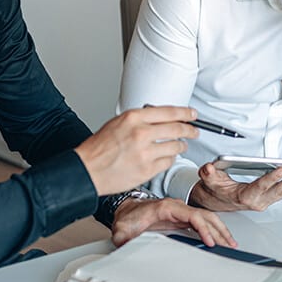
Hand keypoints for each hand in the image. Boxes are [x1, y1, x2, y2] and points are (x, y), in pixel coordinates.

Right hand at [75, 107, 197, 195]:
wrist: (87, 170)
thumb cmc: (98, 148)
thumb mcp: (117, 123)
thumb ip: (140, 120)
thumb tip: (160, 118)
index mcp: (133, 118)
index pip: (169, 111)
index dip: (185, 113)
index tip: (192, 114)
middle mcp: (141, 133)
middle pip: (177, 129)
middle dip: (190, 130)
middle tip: (194, 131)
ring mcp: (145, 152)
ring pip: (176, 146)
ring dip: (181, 146)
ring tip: (180, 146)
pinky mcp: (147, 169)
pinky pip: (168, 162)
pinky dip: (170, 159)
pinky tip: (167, 157)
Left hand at [111, 197, 236, 247]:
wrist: (127, 210)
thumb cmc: (128, 217)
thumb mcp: (122, 229)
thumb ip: (123, 238)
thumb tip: (126, 246)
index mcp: (166, 207)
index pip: (191, 215)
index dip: (203, 228)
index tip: (210, 241)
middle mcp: (177, 207)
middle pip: (204, 215)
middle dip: (219, 229)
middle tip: (229, 243)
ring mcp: (181, 211)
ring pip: (206, 217)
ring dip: (219, 229)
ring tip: (230, 242)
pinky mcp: (182, 217)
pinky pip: (202, 221)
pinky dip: (213, 229)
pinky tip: (219, 238)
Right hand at [188, 162, 281, 211]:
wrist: (217, 202)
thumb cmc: (216, 191)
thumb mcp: (209, 181)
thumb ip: (209, 174)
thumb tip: (209, 168)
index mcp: (245, 197)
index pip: (261, 186)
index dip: (272, 178)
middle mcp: (258, 201)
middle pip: (280, 190)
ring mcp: (266, 200)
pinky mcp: (270, 197)